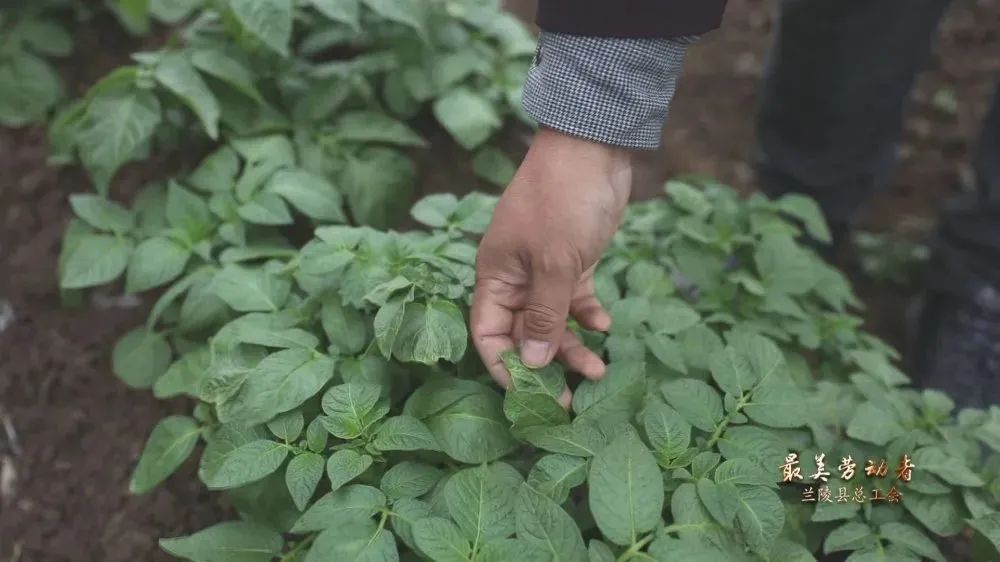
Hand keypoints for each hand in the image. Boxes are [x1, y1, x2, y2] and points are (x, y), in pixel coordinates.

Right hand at [471, 127, 632, 403]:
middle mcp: (514, 277)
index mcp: (495, 275)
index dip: (506, 366)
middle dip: (546, 364)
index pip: (487, 333)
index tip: (533, 393)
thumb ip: (543, 317)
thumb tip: (532, 363)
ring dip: (573, 346)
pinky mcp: (572, 261)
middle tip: (572, 396)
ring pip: (552, 322)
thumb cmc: (563, 201)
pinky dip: (588, 316)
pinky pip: (574, 300)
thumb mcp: (554, 264)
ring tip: (599, 369)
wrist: (594, 148)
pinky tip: (605, 327)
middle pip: (522, 334)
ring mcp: (544, 269)